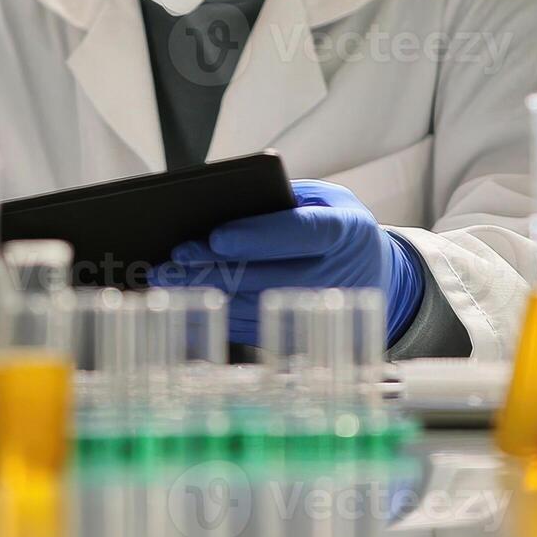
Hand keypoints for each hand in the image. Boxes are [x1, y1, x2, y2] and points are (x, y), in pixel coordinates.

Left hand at [151, 180, 423, 346]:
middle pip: (270, 276)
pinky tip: (178, 308)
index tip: (216, 235)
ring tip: (163, 282)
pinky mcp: (301, 338)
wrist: (373, 274)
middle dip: (216, 269)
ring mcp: (321, 313)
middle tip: (170, 260)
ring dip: (205, 297)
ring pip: (255, 309)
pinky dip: (212, 319)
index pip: (303, 233)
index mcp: (347, 230)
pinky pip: (250, 331)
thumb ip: (279, 201)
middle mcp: (339, 276)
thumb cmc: (331, 224)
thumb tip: (216, 211)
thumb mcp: (320, 198)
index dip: (260, 236)